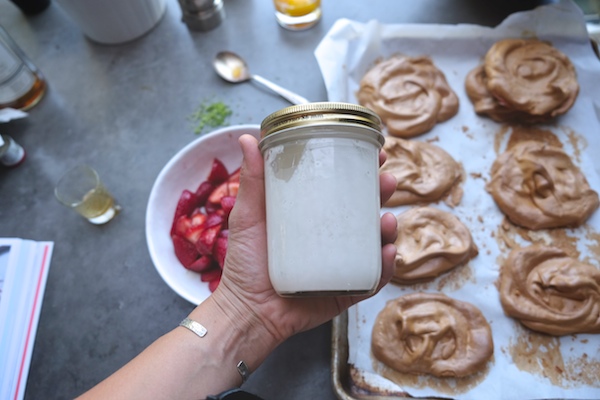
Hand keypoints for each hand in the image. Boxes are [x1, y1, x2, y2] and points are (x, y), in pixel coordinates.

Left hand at [212, 134, 397, 344]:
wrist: (247, 310)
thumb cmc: (245, 263)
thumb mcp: (248, 215)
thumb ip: (252, 179)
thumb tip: (247, 137)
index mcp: (313, 216)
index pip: (343, 187)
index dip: (363, 170)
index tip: (376, 153)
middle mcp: (331, 237)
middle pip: (366, 211)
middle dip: (382, 194)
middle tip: (386, 182)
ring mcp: (341, 263)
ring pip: (374, 242)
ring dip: (389, 228)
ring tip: (386, 220)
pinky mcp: (346, 289)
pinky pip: (372, 277)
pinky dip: (384, 266)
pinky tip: (386, 253)